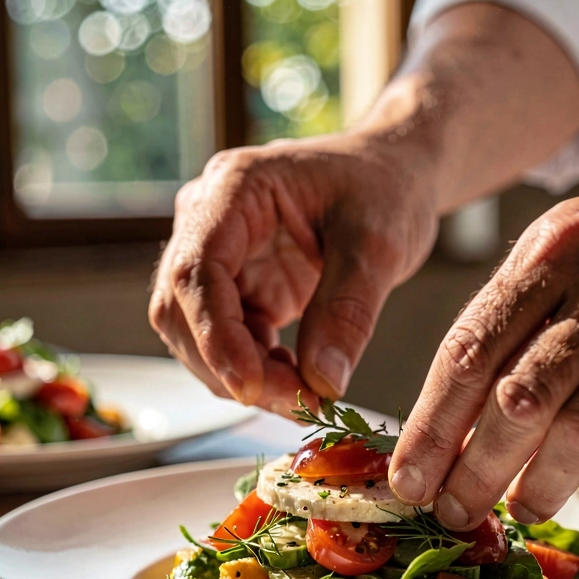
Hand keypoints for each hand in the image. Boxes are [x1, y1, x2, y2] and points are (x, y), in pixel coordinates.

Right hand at [150, 135, 437, 413]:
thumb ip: (348, 310)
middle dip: (230, 367)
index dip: (215, 336)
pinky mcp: (240, 288)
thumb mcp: (379, 243)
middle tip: (297, 404)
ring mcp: (221, 257)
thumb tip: (323, 383)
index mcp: (234, 188)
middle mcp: (210, 221)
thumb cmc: (386, 187)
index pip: (196, 271)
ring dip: (243, 377)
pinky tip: (299, 385)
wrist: (395, 174)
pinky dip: (257, 373)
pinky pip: (230, 342)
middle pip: (183, 310)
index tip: (249, 387)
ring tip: (306, 398)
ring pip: (198, 335)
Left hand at [390, 128, 578, 527]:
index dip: (430, 425)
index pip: (470, 349)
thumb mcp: (567, 244)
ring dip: (541, 485)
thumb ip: (511, 315)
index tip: (407, 478)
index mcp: (551, 252)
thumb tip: (450, 412)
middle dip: (475, 469)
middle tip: (454, 511)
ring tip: (523, 508)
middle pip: (517, 398)